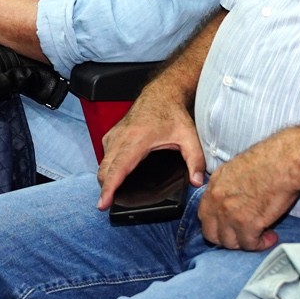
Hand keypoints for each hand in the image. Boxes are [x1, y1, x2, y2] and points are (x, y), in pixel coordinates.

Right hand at [94, 85, 206, 209]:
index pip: (118, 168)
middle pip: (104, 170)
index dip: (109, 188)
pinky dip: (107, 168)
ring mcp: (114, 135)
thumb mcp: (189, 137)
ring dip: (105, 178)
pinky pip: (104, 156)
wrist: (162, 93)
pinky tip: (116, 175)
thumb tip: (197, 182)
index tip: (103, 203)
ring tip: (112, 193)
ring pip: (102, 163)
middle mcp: (121, 137)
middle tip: (107, 205)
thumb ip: (195, 161)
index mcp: (137, 140)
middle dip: (104, 188)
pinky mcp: (111, 135)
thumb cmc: (172, 113)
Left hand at [195, 133, 299, 250]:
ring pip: (229, 243)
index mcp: (214, 185)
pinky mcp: (247, 225)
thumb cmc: (268, 160)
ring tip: (260, 236)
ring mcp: (230, 215)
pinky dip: (260, 244)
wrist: (284, 163)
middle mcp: (217, 201)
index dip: (216, 225)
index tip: (229, 227)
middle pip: (211, 234)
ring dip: (245, 243)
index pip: (204, 215)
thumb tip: (232, 199)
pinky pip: (249, 245)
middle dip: (227, 239)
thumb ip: (228, 187)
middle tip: (243, 236)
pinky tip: (270, 237)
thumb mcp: (237, 168)